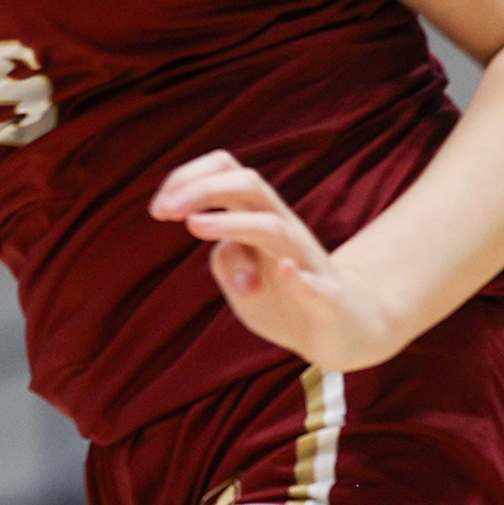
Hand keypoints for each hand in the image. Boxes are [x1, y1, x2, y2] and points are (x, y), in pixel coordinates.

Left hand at [149, 149, 402, 372]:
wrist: (346, 332)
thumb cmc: (286, 299)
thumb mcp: (242, 282)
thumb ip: (224, 261)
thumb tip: (214, 241)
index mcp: (259, 219)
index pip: (227, 173)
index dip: (188, 179)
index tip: (157, 209)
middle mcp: (284, 230)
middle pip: (250, 185)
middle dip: (202, 189)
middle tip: (163, 211)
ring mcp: (308, 262)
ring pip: (274, 228)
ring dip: (233, 224)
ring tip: (194, 226)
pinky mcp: (330, 299)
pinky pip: (317, 284)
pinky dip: (300, 279)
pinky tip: (283, 272)